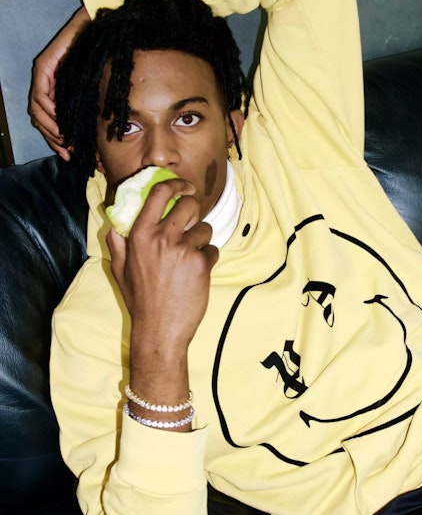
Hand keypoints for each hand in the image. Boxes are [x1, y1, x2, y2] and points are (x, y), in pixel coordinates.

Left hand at [29, 6, 90, 159]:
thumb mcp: (93, 94)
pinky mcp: (43, 68)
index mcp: (56, 92)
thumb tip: (93, 138)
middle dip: (53, 139)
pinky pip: (40, 96)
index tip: (69, 154)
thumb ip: (88, 111)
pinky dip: (50, 111)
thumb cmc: (102, 61)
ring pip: (36, 111)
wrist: (99, 34)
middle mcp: (45, 85)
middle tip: (68, 152)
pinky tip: (63, 120)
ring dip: (51, 129)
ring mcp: (42, 76)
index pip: (47, 122)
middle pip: (39, 120)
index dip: (56, 141)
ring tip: (66, 139)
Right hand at [107, 178, 218, 358]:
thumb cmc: (140, 301)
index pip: (159, 193)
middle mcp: (161, 238)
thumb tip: (115, 226)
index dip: (175, 185)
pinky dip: (208, 260)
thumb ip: (118, 245)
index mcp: (139, 234)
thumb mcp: (119, 270)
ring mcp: (182, 250)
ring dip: (201, 240)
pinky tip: (196, 275)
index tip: (184, 187)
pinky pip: (212, 250)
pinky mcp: (201, 264)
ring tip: (190, 259)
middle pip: (188, 204)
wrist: (159, 329)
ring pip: (204, 228)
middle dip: (194, 212)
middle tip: (192, 224)